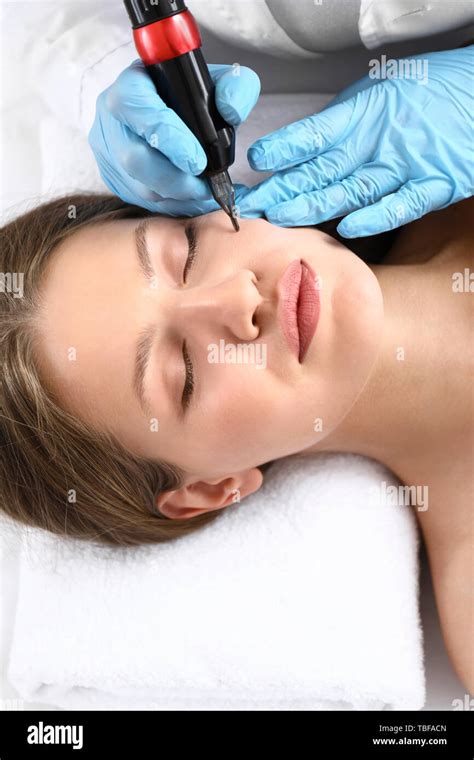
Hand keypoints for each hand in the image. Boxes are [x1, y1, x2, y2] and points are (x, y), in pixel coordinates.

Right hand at [88, 59, 260, 214]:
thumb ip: (235, 88)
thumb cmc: (190, 98)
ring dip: (175, 196)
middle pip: (133, 159)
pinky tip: (190, 199)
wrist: (165, 111)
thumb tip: (230, 110)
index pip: (135, 105)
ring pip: (138, 186)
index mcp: (131, 86)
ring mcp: (108, 153)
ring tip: (202, 193)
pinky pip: (140, 201)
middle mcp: (112, 120)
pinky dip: (169, 205)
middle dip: (174, 179)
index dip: (166, 136)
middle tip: (204, 187)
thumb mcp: (217, 83)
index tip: (197, 161)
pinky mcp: (114, 179)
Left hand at [239, 46, 473, 236]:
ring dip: (313, 206)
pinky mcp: (434, 185)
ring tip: (280, 217)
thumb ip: (344, 123)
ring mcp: (406, 164)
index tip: (257, 161)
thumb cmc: (432, 91)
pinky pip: (401, 205)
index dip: (285, 148)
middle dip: (282, 188)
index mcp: (365, 111)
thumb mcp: (381, 92)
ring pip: (352, 191)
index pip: (315, 133)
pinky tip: (348, 227)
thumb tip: (302, 149)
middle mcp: (380, 140)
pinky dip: (376, 217)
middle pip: (323, 169)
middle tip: (250, 204)